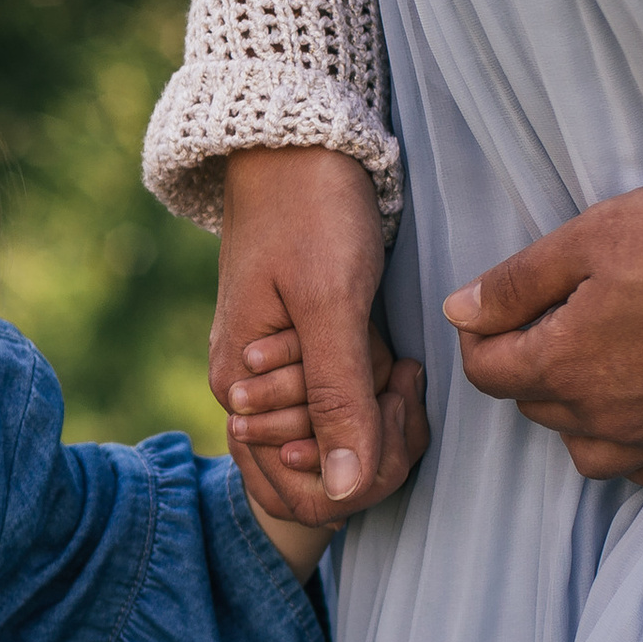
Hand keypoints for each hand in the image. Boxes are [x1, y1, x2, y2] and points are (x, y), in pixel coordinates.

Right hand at [211, 147, 409, 523]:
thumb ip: (336, 401)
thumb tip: (341, 494)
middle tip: (404, 375)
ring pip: (337, 453)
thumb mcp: (330, 303)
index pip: (304, 496)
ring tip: (399, 363)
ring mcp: (273, 382)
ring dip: (381, 423)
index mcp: (238, 392)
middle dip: (378, 445)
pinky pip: (340, 416)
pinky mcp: (299, 362)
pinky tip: (393, 362)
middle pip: (322, 482)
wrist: (294, 145)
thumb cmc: (310, 212)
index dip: (365, 474)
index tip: (395, 397)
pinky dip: (375, 402)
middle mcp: (246, 399)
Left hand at [440, 169, 642, 483]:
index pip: (487, 373)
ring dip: (576, 412)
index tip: (496, 306)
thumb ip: (515, 283)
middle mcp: (611, 417)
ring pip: (589, 449)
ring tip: (597, 360)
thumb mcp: (589, 238)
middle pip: (536, 407)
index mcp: (567, 366)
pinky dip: (637, 445)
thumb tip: (459, 311)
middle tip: (556, 314)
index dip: (479, 336)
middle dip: (528, 365)